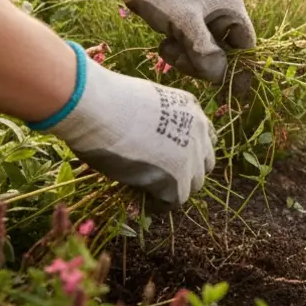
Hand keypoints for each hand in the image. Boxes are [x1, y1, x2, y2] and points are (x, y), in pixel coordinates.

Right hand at [33, 43, 215, 206]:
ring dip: (176, 188)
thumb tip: (148, 138)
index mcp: (191, 108)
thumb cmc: (109, 101)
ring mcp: (191, 156)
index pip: (204, 136)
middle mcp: (198, 130)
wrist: (100, 109)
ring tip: (153, 191)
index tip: (172, 157)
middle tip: (164, 177)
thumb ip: (157, 120)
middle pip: (204, 162)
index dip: (189, 150)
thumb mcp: (145, 104)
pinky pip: (174, 200)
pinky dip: (161, 204)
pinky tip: (145, 201)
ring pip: (193, 183)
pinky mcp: (177, 179)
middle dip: (188, 171)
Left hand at [95, 0, 255, 82]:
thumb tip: (221, 77)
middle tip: (180, 57)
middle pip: (225, 53)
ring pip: (205, 52)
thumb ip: (205, 51)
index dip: (241, 70)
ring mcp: (206, 16)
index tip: (234, 95)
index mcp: (232, 8)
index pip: (247, 47)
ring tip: (167, 45)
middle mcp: (223, 12)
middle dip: (202, 61)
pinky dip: (179, 49)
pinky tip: (164, 40)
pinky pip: (192, 45)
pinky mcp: (189, 20)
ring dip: (187, 56)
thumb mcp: (184, 23)